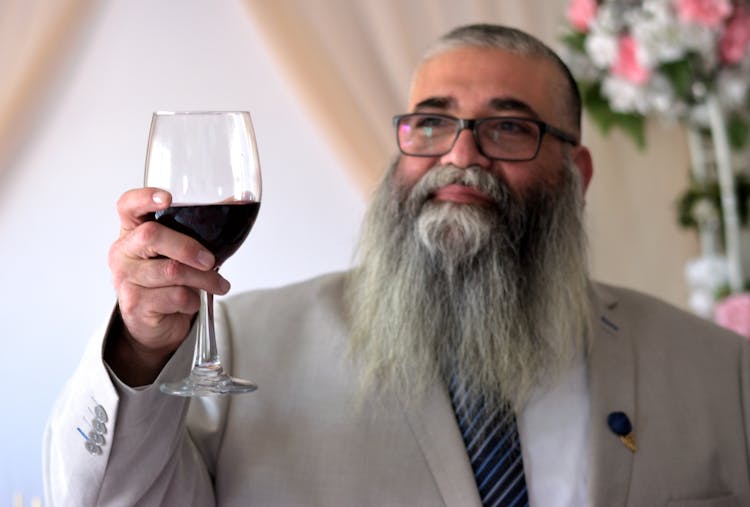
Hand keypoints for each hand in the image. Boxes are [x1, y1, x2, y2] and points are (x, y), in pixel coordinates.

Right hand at [105, 188, 230, 384]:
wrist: (153, 324)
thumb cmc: (167, 282)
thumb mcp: (176, 254)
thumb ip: (194, 233)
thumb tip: (233, 204)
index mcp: (132, 231)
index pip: (128, 205)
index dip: (145, 197)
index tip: (168, 198)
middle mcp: (123, 252)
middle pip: (151, 235)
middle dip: (188, 247)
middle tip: (210, 261)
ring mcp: (125, 278)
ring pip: (171, 270)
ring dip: (204, 279)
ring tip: (218, 284)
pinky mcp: (135, 304)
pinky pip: (174, 297)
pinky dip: (193, 300)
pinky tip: (192, 301)